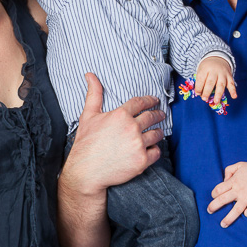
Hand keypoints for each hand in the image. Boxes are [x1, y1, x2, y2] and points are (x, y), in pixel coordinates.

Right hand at [65, 73, 165, 192]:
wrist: (86, 172)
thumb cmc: (86, 143)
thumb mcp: (88, 116)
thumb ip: (94, 94)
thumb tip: (90, 75)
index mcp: (120, 115)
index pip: (141, 103)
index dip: (150, 100)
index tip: (154, 101)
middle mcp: (131, 128)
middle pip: (152, 117)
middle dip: (158, 115)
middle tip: (160, 115)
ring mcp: (138, 144)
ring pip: (157, 134)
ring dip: (157, 133)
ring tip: (156, 133)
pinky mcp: (142, 161)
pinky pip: (157, 152)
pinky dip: (155, 150)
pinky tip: (151, 149)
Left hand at [193, 56, 236, 104]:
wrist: (218, 57)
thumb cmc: (207, 67)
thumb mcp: (201, 70)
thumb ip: (200, 81)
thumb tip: (200, 94)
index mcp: (205, 68)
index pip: (201, 78)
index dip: (198, 87)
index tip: (198, 93)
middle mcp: (214, 71)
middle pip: (210, 82)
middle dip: (207, 91)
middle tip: (204, 98)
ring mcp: (223, 74)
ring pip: (221, 84)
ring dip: (218, 94)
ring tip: (216, 101)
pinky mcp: (229, 76)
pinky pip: (232, 84)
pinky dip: (233, 91)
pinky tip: (234, 96)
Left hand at [208, 161, 246, 227]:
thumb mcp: (240, 165)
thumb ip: (229, 170)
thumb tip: (224, 180)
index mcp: (234, 181)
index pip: (219, 189)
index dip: (214, 193)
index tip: (214, 197)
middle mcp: (238, 191)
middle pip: (222, 200)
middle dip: (214, 206)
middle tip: (209, 211)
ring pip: (235, 210)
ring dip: (228, 218)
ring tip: (222, 225)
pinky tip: (246, 214)